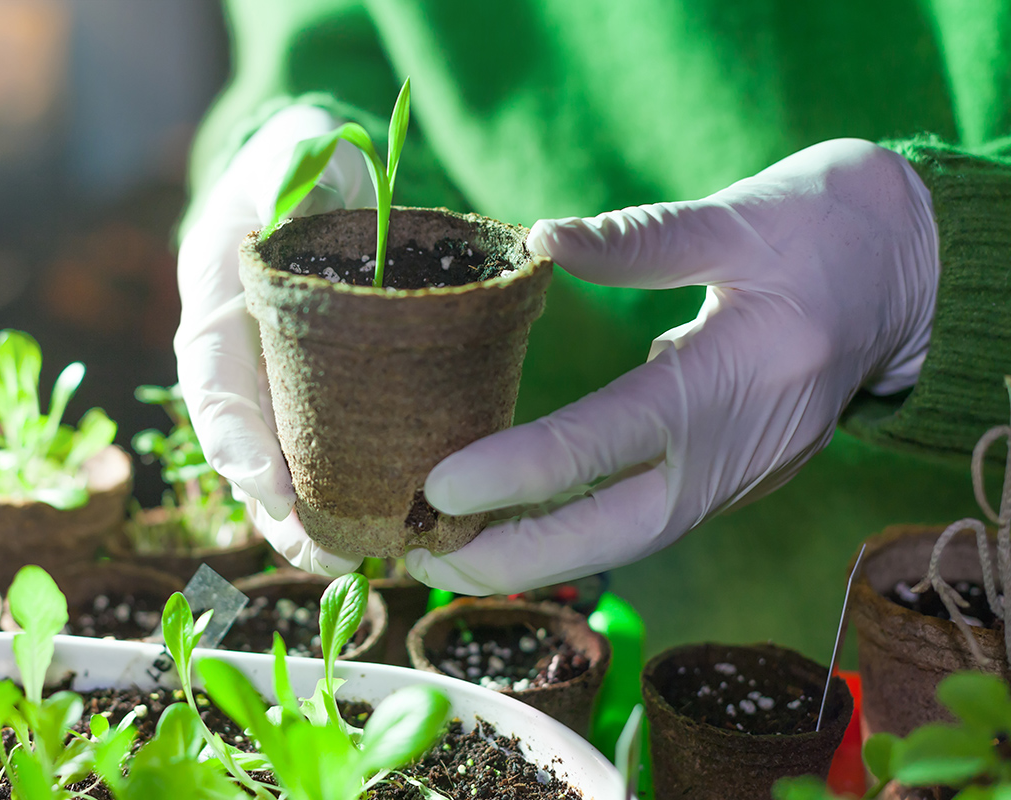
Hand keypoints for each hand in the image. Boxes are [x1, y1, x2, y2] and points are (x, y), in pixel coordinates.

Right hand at [174, 105, 374, 575]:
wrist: (319, 184)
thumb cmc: (297, 168)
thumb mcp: (289, 159)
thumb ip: (289, 173)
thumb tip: (302, 184)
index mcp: (217, 312)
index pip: (214, 386)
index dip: (238, 442)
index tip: (273, 487)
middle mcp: (243, 363)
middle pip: (247, 450)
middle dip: (278, 509)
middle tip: (322, 554)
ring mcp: (283, 385)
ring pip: (286, 466)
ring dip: (311, 522)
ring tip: (350, 564)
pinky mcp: (331, 395)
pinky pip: (332, 451)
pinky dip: (349, 494)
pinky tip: (382, 531)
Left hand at [406, 139, 938, 594]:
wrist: (911, 275)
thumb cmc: (822, 230)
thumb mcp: (736, 217)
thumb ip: (639, 237)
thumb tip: (540, 238)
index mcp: (738, 375)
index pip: (608, 441)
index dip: (519, 470)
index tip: (438, 486)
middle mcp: (741, 447)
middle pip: (617, 532)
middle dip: (516, 558)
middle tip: (423, 559)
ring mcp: (744, 473)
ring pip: (631, 536)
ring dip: (541, 554)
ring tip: (450, 551)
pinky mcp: (737, 476)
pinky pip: (649, 516)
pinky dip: (581, 529)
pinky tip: (518, 523)